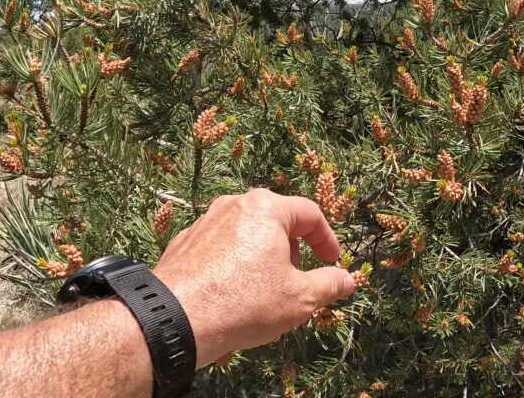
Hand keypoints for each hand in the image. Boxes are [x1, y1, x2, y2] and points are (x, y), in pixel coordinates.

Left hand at [153, 188, 355, 366]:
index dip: (327, 239)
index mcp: (266, 208)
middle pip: (277, 219)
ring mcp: (205, 222)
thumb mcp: (300, 298)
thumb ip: (329, 284)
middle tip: (298, 277)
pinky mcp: (184, 242)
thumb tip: (348, 280)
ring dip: (263, 255)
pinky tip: (234, 292)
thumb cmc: (243, 302)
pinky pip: (220, 247)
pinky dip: (235, 263)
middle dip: (294, 248)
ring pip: (247, 232)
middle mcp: (234, 205)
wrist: (175, 319)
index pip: (310, 214)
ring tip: (266, 288)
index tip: (332, 262)